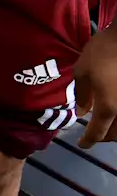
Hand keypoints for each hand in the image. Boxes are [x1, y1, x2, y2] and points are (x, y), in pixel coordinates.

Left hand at [75, 25, 116, 147]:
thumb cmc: (104, 52)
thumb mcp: (82, 71)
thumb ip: (81, 94)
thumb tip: (82, 111)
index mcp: (108, 107)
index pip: (97, 133)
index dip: (88, 141)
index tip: (82, 144)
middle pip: (116, 134)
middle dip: (103, 137)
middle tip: (93, 133)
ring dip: (116, 130)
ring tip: (106, 124)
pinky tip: (116, 111)